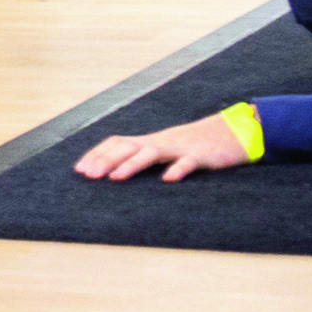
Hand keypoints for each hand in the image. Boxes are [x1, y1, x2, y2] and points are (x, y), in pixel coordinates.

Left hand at [73, 114, 253, 184]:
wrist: (232, 132)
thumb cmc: (194, 145)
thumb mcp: (165, 150)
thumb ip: (143, 157)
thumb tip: (115, 171)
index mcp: (150, 141)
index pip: (117, 143)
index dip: (97, 154)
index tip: (79, 169)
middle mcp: (160, 142)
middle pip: (128, 147)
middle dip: (106, 160)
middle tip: (88, 175)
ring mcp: (180, 147)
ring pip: (152, 152)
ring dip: (132, 164)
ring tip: (115, 177)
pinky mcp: (201, 156)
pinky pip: (188, 162)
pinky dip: (178, 169)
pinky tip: (168, 179)